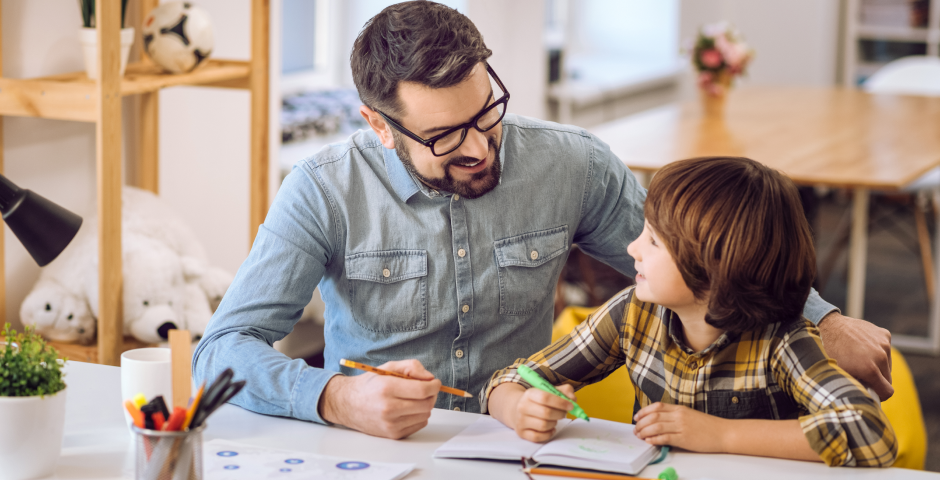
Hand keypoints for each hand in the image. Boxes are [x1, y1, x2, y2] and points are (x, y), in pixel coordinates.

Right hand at [318, 359, 439, 438]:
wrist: (348, 404)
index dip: (434, 385)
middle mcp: (389, 408)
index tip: (435, 382)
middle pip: (427, 404)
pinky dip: (419, 416)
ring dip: (425, 406)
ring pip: (425, 415)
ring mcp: (391, 424)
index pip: (423, 390)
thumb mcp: (388, 367)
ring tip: (412, 399)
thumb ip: (412, 367)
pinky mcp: (393, 434)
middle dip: (431, 395)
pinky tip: (407, 409)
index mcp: (387, 388)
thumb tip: (430, 378)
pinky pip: (419, 425)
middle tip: (426, 389)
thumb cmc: (369, 385)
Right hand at [488, 383, 575, 442]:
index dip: (560, 402)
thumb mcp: (549, 391)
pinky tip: (551, 428)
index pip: (545, 397)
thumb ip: (564, 391)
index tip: (570, 406)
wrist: (517, 409)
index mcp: (530, 394)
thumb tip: (573, 399)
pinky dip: (548, 434)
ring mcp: (521, 421)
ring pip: (544, 426)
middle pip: (546, 413)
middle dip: (560, 414)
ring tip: (554, 419)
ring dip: (554, 423)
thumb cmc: (538, 401)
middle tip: (564, 413)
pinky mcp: (521, 433)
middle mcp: (522, 407)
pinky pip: (538, 437)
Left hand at [633, 402, 725, 452]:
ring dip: (644, 431)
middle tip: (636, 430)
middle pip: (653, 416)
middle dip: (641, 423)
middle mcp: (679, 416)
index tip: (636, 417)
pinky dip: (654, 439)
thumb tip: (659, 421)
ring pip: (656, 426)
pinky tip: (649, 441)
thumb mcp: (690, 415)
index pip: (656, 407)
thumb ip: (675, 416)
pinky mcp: (684, 438)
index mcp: (679, 408)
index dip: (643, 411)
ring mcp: (681, 427)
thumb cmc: (708, 426)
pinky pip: (665, 438)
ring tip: (640, 436)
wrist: (724, 433)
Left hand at [818, 313, 892, 399]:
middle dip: (877, 380)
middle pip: (888, 379)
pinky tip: (863, 348)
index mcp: (870, 369)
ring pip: (887, 365)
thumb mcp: (840, 374)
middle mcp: (880, 356)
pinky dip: (877, 352)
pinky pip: (886, 351)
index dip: (879, 395)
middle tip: (861, 375)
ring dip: (878, 366)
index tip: (871, 392)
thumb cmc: (830, 352)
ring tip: (859, 359)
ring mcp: (883, 344)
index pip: (888, 391)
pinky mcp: (884, 334)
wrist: (828, 326)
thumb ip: (856, 388)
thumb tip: (867, 400)